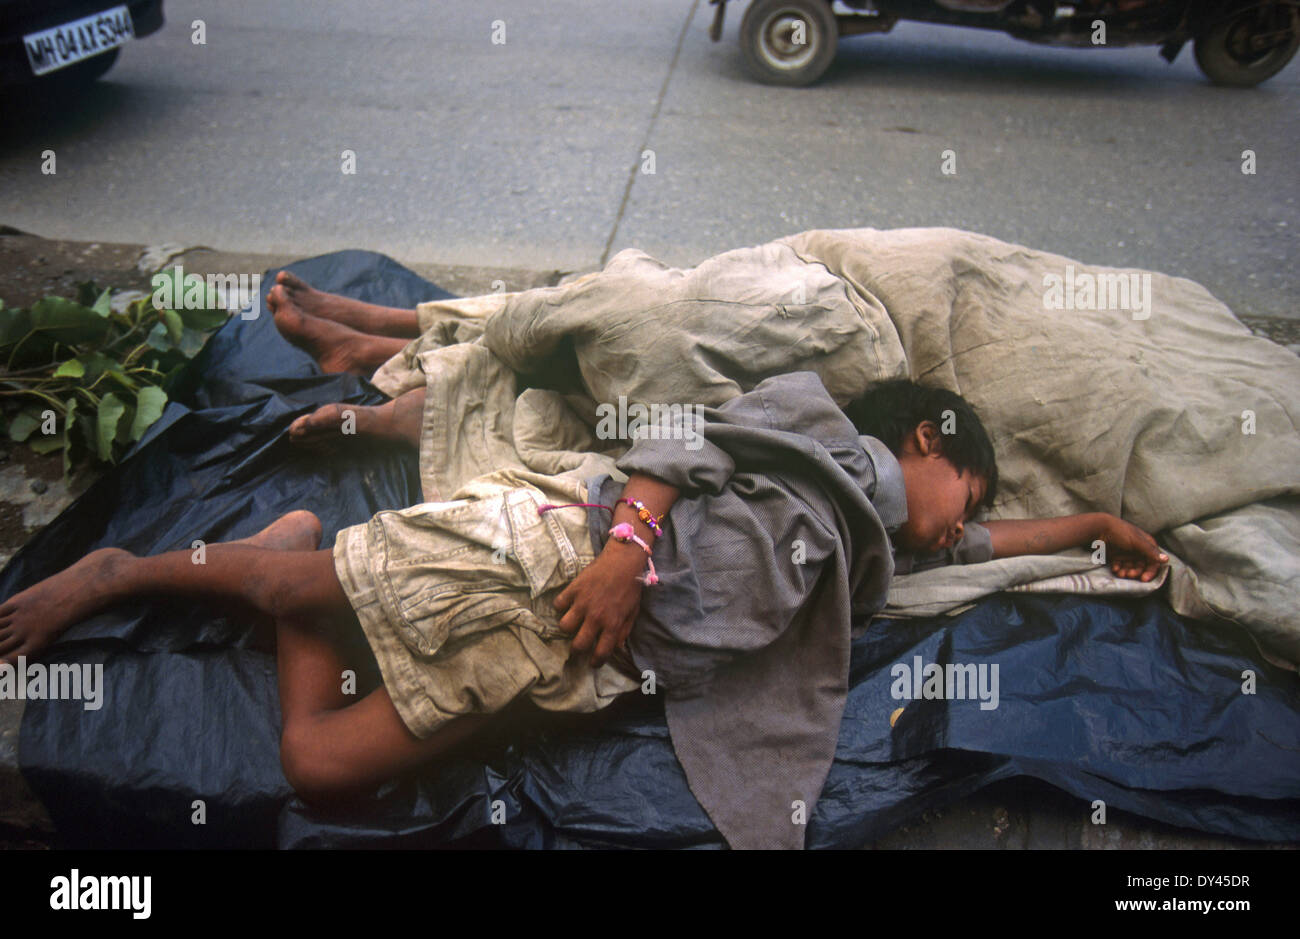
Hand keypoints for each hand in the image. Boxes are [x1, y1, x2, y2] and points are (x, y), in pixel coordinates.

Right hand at [552, 543, 645, 667]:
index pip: (601, 653)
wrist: (623, 561)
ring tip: (573, 623)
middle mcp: (596, 617)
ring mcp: (583, 603)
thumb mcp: (633, 612)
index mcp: (613, 624)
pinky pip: (559, 604)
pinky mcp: (574, 589)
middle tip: (579, 645)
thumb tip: (617, 647)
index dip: (596, 662)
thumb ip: (624, 631)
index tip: (593, 662)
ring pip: (564, 626)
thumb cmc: (630, 587)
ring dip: (568, 627)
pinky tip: (568, 604)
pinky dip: (561, 606)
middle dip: (577, 650)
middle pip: (578, 644)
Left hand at [1098, 514, 1167, 581]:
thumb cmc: (1120, 532)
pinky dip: (1118, 569)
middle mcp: (1138, 550)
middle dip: (1136, 572)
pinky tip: (1114, 568)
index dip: (1150, 571)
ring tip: (1120, 573)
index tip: (1144, 579)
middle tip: (1129, 575)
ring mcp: (1127, 553)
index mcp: (1147, 544)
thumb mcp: (1136, 541)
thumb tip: (1166, 560)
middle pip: (1141, 567)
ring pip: (1130, 568)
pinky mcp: (1116, 556)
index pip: (1153, 562)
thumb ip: (1150, 551)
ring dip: (1126, 572)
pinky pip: (1120, 566)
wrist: (1099, 528)